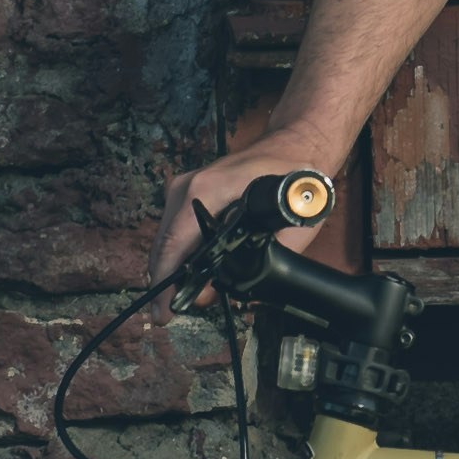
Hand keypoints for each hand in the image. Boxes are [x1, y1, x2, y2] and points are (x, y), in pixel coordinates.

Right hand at [150, 137, 338, 295]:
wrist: (294, 145)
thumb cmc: (295, 179)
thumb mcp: (288, 227)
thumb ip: (261, 262)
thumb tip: (232, 293)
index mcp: (206, 191)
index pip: (175, 244)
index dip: (168, 281)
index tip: (164, 312)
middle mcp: (187, 187)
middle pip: (165, 245)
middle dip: (168, 281)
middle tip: (174, 312)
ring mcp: (183, 185)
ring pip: (166, 238)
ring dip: (172, 267)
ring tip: (181, 296)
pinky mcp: (186, 190)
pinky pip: (174, 228)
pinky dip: (178, 251)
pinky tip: (188, 271)